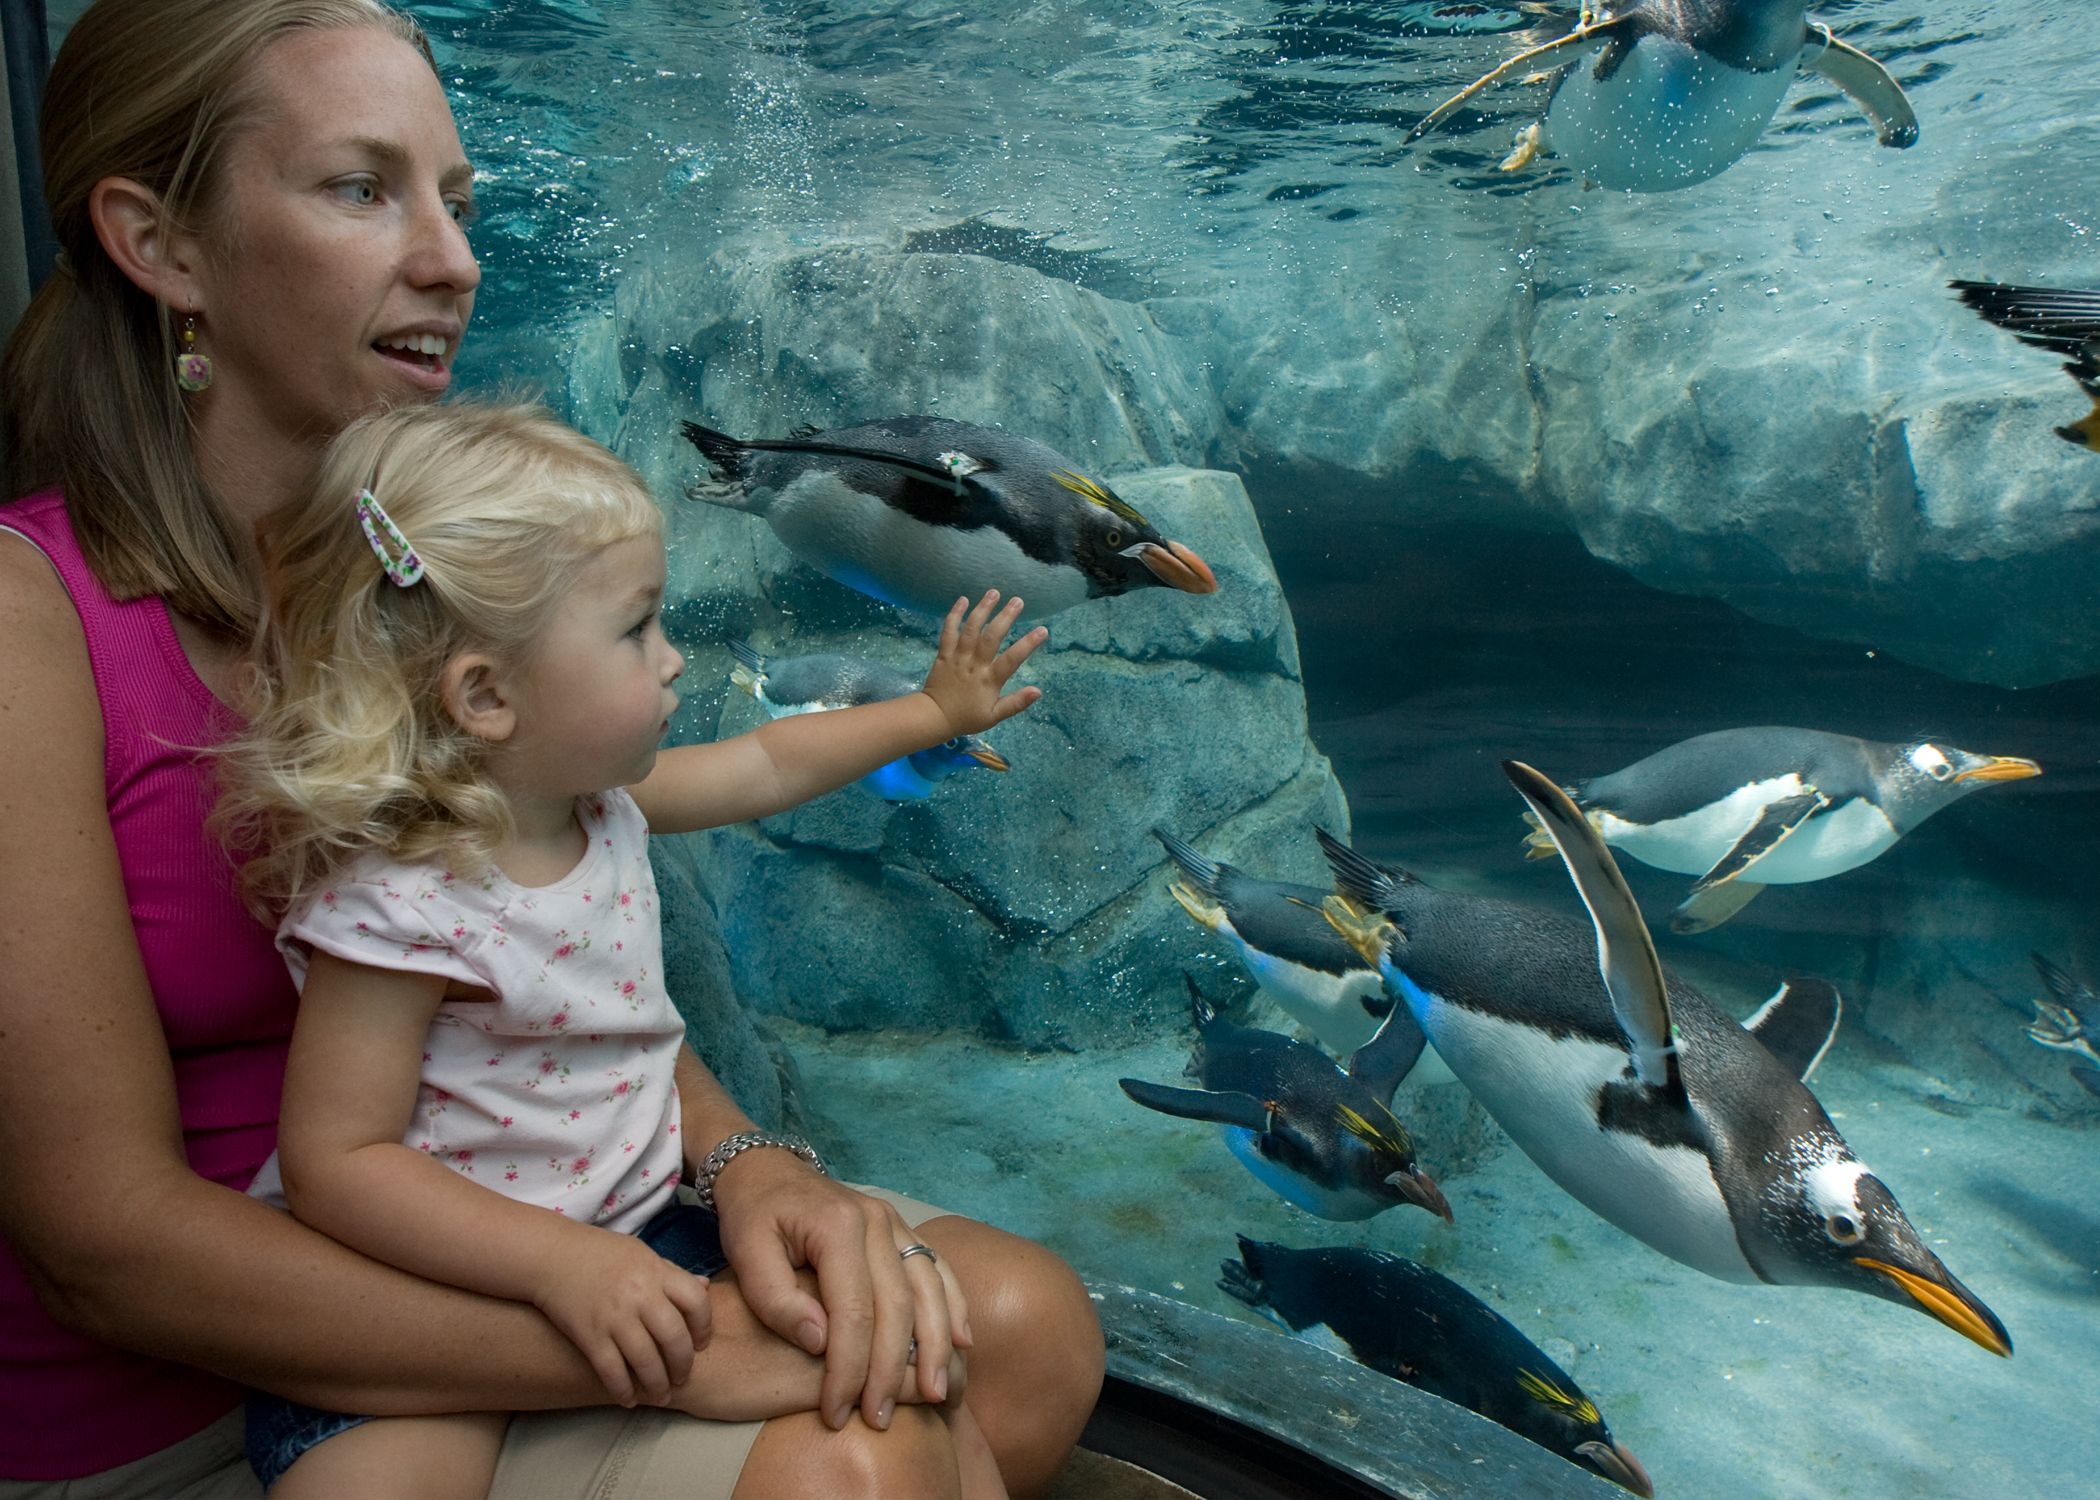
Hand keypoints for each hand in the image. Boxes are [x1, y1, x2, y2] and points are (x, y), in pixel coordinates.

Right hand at [531, 1225, 712, 1406]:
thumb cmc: (600, 1253)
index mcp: (656, 1272)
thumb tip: (705, 1287)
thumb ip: (673, 1273)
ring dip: (657, 1384)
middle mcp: (639, 1295)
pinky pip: (611, 1370)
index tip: (701, 1343)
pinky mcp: (589, 1335)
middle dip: (683, 1364)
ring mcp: (614, 1317)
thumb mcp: (642, 1254)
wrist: (550, 1255)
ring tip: (662, 1396)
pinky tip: (629, 1399)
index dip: (704, 1326)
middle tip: (682, 1378)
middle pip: (674, 1337)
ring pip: (645, 1360)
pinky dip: (622, 1390)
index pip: (696, 1301)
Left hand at [712, 1149, 973, 1430]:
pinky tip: (960, 1342)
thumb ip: (777, 1299)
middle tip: (881, 1419)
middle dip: (892, 1370)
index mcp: (838, 1226)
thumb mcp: (746, 1253)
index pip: (854, 1311)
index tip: (837, 1412)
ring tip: (937, 1393)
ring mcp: (896, 1224)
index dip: (848, 1368)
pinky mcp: (903, 1232)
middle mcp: (878, 1221)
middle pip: (898, 1306)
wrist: (767, 1170)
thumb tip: (819, 1343)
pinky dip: (954, 1306)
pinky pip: (938, 1270)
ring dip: (935, 1345)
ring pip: (930, 1289)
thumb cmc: (753, 1216)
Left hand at [919, 590, 1046, 739]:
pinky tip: (963, 600)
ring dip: (982, 609)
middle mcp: (974, 664)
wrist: (934, 717)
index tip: (1042, 630)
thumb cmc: (967, 717)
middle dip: (1005, 617)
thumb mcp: (995, 716)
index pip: (1011, 659)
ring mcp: (958, 657)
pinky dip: (955, 614)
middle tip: (1018, 601)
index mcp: (989, 680)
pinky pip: (948, 631)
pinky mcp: (944, 653)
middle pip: (991, 637)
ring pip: (971, 629)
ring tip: (994, 592)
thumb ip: (1016, 703)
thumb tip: (1038, 691)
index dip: (1027, 644)